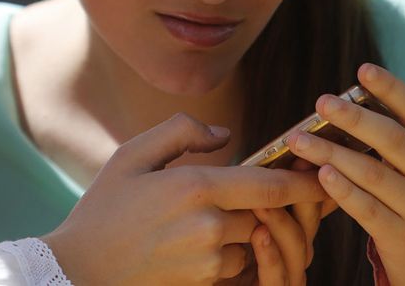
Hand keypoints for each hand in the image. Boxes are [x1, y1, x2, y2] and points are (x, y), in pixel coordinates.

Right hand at [43, 113, 329, 285]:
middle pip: (268, 214)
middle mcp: (209, 225)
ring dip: (252, 229)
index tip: (323, 173)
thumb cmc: (104, 207)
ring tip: (231, 216)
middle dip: (277, 206)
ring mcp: (210, 260)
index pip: (269, 185)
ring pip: (254, 240)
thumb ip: (181, 132)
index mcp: (195, 186)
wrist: (81, 269)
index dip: (303, 181)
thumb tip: (225, 136)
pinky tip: (209, 241)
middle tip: (286, 193)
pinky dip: (235, 252)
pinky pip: (238, 265)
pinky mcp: (205, 283)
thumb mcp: (132, 155)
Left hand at [286, 64, 404, 285]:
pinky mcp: (402, 237)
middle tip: (321, 102)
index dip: (392, 88)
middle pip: (394, 140)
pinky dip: (343, 190)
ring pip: (374, 175)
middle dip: (355, 118)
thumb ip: (390, 135)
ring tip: (299, 139)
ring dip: (333, 153)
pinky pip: (368, 210)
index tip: (362, 69)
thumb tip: (336, 101)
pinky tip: (320, 174)